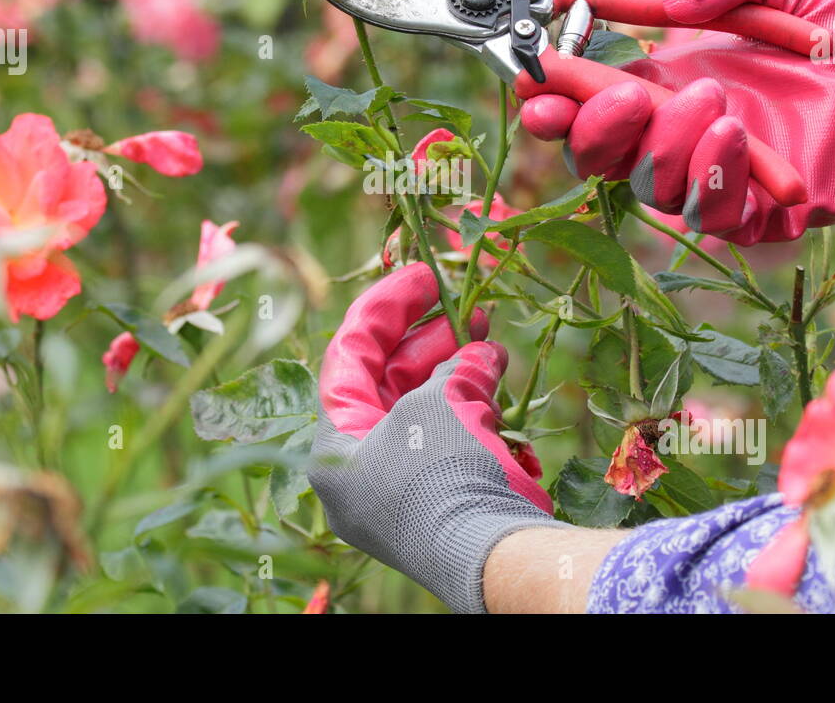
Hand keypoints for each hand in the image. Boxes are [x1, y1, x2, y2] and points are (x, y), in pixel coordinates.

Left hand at [308, 262, 553, 612]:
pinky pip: (450, 442)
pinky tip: (499, 388)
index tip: (425, 275)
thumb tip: (480, 355)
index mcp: (335, 445)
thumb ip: (452, 369)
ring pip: (425, 411)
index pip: (349, 356)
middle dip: (432, 340)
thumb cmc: (444, 475)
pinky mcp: (440, 502)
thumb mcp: (439, 405)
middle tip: (470, 308)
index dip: (387, 307)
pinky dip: (474, 411)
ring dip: (459, 372)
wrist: (492, 558)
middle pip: (388, 382)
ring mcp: (400, 489)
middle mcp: (360, 469)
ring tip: (492, 345)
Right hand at [521, 0, 834, 266]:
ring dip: (659, 142)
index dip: (551, 87)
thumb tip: (674, 2)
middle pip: (594, 149)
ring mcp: (705, 175)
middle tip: (605, 94)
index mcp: (662, 79)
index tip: (530, 72)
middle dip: (585, 126)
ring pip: (643, 180)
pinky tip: (731, 132)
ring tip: (707, 98)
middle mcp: (671, 132)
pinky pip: (704, 210)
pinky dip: (708, 173)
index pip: (586, 92)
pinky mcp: (748, 213)